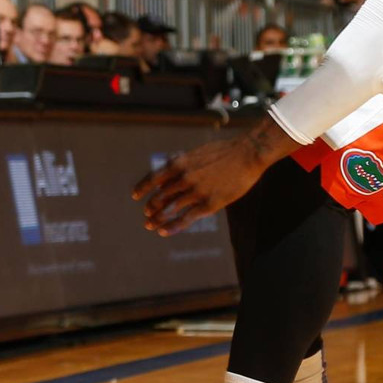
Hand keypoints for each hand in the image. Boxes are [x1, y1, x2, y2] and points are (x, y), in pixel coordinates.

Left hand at [134, 136, 269, 234]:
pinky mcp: (208, 204)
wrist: (247, 155)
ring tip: (150, 226)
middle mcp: (184, 178)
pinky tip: (163, 232)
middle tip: (146, 214)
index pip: (154, 178)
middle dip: (151, 207)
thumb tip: (170, 167)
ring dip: (157, 219)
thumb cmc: (224, 151)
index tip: (135, 196)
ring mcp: (195, 192)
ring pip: (169, 209)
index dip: (142, 188)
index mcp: (179, 163)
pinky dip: (172, 226)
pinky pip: (185, 219)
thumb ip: (183, 162)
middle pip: (160, 196)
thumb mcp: (197, 152)